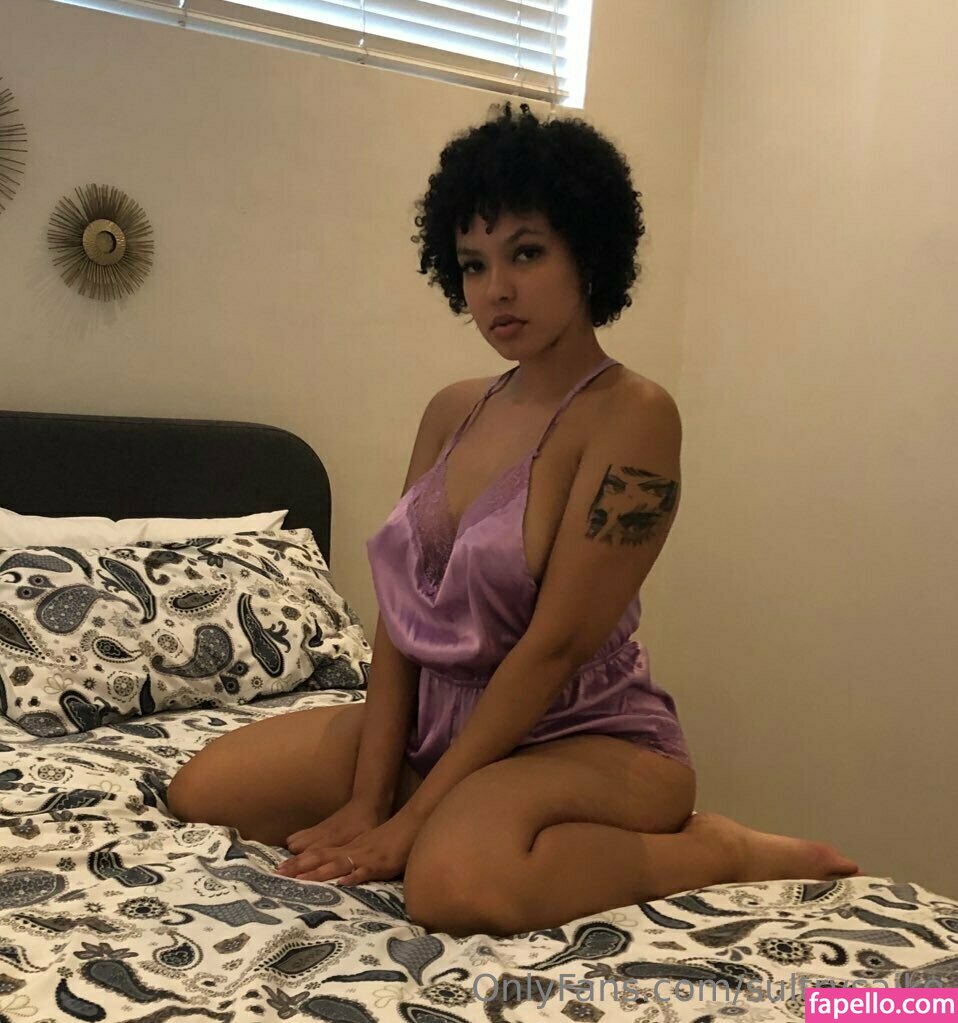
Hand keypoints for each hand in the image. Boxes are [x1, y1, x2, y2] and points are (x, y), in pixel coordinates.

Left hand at [275, 808, 423, 884]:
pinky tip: (343, 883)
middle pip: (322, 859)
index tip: (279, 869)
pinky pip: (366, 871)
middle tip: (278, 875)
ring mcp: (366, 857)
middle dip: (300, 868)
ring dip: (319, 873)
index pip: (319, 855)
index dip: (299, 862)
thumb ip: (354, 861)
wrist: (412, 824)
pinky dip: (354, 876)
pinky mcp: (381, 864)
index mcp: (349, 850)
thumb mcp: (369, 849)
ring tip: (300, 881)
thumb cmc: (392, 840)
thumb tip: (339, 876)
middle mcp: (353, 852)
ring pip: (338, 864)